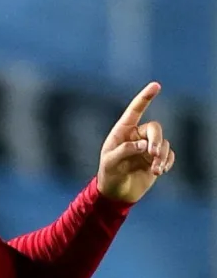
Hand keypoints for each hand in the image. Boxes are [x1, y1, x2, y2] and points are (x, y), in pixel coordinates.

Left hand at [97, 82, 174, 202]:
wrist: (116, 193)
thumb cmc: (108, 174)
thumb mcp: (110, 162)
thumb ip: (125, 150)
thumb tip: (144, 146)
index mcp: (122, 131)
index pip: (135, 111)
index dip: (145, 97)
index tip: (156, 85)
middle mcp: (137, 136)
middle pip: (155, 128)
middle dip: (156, 139)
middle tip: (152, 154)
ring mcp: (148, 148)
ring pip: (163, 143)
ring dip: (161, 155)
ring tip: (155, 169)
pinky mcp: (156, 160)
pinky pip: (169, 155)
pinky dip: (167, 162)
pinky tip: (159, 171)